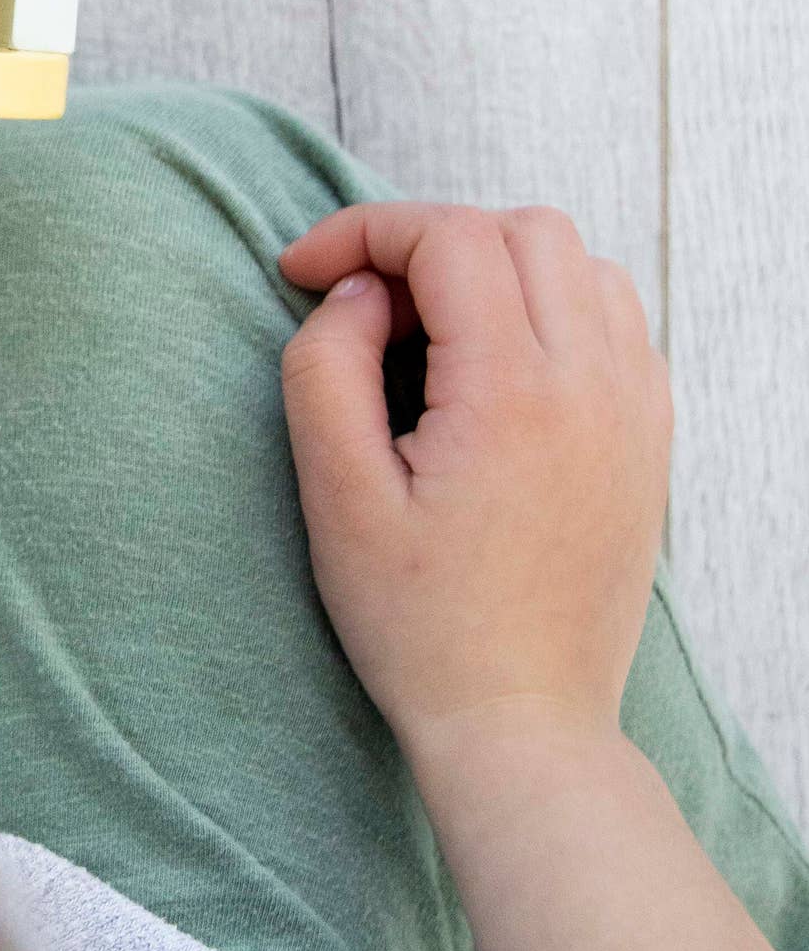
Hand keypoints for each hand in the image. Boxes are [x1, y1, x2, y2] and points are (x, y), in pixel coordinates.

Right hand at [276, 200, 672, 766]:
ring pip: (580, 262)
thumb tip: (353, 293)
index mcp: (514, 392)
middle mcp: (593, 383)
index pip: (448, 237)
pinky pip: (616, 319)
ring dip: (498, 266)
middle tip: (367, 313)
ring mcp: (635, 408)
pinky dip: (553, 307)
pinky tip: (498, 369)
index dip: (362, 232)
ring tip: (433, 335)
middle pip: (521, 229)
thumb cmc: (421, 625)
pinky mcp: (649, 438)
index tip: (301, 275)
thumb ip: (327, 369)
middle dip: (429, 242)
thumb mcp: (336, 499)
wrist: (523, 721)